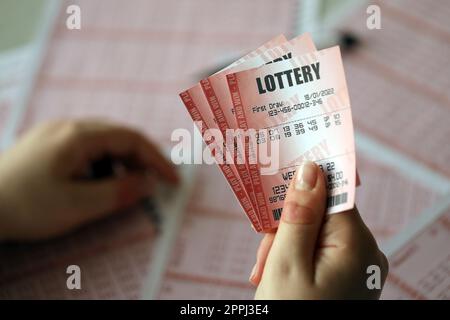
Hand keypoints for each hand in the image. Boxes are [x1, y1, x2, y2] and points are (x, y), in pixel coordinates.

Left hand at [0, 120, 177, 240]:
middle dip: (140, 160)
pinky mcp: (46, 145)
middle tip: (153, 184)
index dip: (156, 158)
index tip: (172, 180)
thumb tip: (149, 183)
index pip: (131, 138)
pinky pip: (85, 149)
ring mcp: (55, 134)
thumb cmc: (26, 206)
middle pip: (118, 136)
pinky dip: (101, 165)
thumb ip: (119, 193)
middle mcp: (68, 127)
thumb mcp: (77, 205)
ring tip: (122, 187)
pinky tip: (95, 182)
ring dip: (120, 163)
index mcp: (78, 136)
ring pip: (102, 142)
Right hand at [250, 161, 387, 298]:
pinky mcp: (345, 278)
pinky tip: (276, 276)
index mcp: (358, 245)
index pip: (331, 193)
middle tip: (264, 253)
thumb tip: (311, 170)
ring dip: (285, 246)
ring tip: (265, 273)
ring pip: (314, 234)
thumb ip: (300, 213)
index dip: (302, 187)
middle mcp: (364, 253)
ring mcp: (356, 268)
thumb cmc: (291, 314)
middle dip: (286, 228)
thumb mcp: (287, 262)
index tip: (275, 184)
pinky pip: (318, 253)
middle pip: (319, 215)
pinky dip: (294, 259)